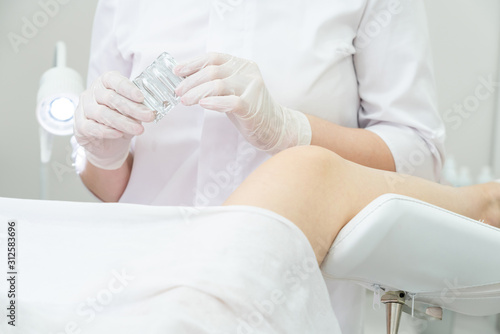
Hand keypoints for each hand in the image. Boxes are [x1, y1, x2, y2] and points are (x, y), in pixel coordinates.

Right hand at [74, 71, 154, 169]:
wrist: (108, 143)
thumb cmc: (121, 121)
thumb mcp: (132, 112)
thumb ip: (137, 107)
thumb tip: (149, 110)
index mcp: (105, 83)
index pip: (114, 80)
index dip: (127, 88)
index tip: (141, 97)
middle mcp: (92, 93)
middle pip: (110, 98)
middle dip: (132, 108)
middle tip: (148, 116)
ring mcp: (83, 108)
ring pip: (102, 114)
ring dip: (123, 122)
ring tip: (139, 130)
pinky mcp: (80, 125)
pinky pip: (92, 127)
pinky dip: (107, 131)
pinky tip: (119, 134)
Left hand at [174, 53, 310, 153]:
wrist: (275, 128)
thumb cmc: (249, 109)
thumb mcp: (232, 90)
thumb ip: (215, 82)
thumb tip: (185, 79)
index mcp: (242, 65)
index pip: (213, 57)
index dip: (193, 63)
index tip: (177, 71)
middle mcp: (248, 73)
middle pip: (212, 71)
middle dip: (190, 82)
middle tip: (178, 92)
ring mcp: (252, 89)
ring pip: (218, 85)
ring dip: (197, 93)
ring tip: (185, 101)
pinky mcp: (252, 106)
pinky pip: (229, 102)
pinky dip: (213, 103)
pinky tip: (202, 105)